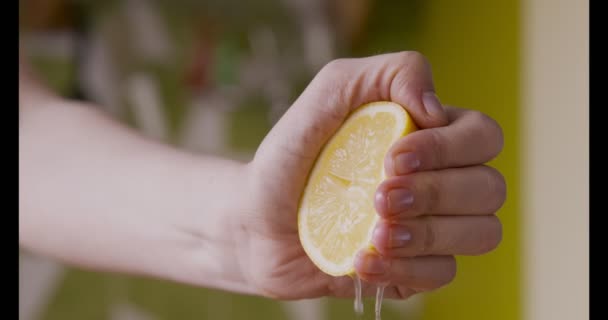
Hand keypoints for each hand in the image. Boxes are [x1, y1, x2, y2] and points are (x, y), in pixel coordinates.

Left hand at [240, 52, 504, 299]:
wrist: (258, 217)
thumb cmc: (295, 152)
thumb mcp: (332, 91)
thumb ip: (389, 74)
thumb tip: (437, 109)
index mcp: (432, 136)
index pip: (483, 137)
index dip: (449, 149)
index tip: (392, 157)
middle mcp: (442, 180)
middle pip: (489, 188)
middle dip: (434, 193)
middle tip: (378, 196)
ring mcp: (432, 226)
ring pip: (481, 234)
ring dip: (427, 234)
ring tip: (373, 232)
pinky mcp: (414, 268)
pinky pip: (441, 274)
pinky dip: (401, 269)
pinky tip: (360, 260)